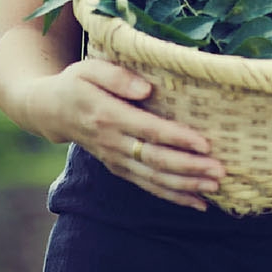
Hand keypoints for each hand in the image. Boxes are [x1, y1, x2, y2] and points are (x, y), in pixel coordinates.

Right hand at [31, 59, 224, 210]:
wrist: (51, 110)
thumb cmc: (77, 83)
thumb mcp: (89, 69)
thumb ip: (117, 76)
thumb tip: (147, 88)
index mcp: (108, 116)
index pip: (148, 130)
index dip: (177, 138)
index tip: (204, 144)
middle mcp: (112, 142)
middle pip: (155, 160)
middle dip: (189, 168)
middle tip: (220, 171)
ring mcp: (115, 160)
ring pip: (154, 178)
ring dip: (186, 185)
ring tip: (215, 186)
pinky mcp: (119, 169)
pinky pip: (148, 186)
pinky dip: (174, 196)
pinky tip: (199, 202)